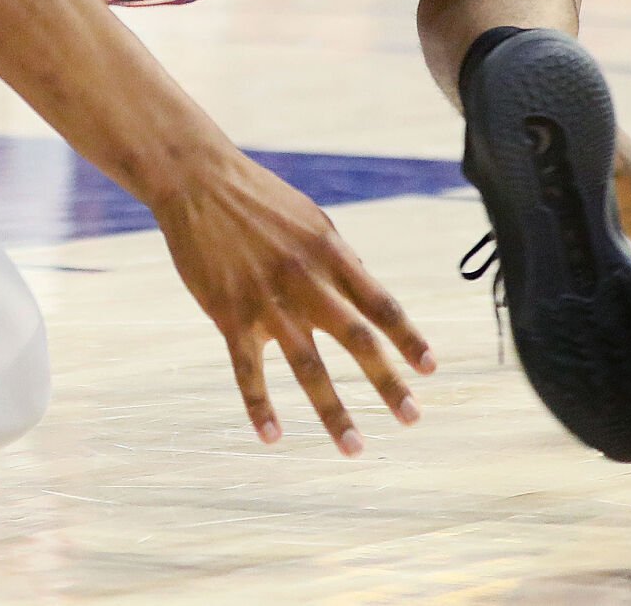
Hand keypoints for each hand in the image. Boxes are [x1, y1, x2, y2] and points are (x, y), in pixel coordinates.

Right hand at [155, 158, 435, 454]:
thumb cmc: (258, 199)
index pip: (381, 303)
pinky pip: (248, 370)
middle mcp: (306, 281)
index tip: (431, 369)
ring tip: (354, 447)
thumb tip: (365, 295)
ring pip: (308, 367)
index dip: (408, 338)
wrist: (199, 183)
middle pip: (357, 340)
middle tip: (413, 418)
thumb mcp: (311, 220)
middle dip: (387, 382)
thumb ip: (338, 260)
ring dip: (333, 411)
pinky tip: (272, 437)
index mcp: (331, 254)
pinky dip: (259, 406)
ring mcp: (267, 301)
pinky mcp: (229, 315)